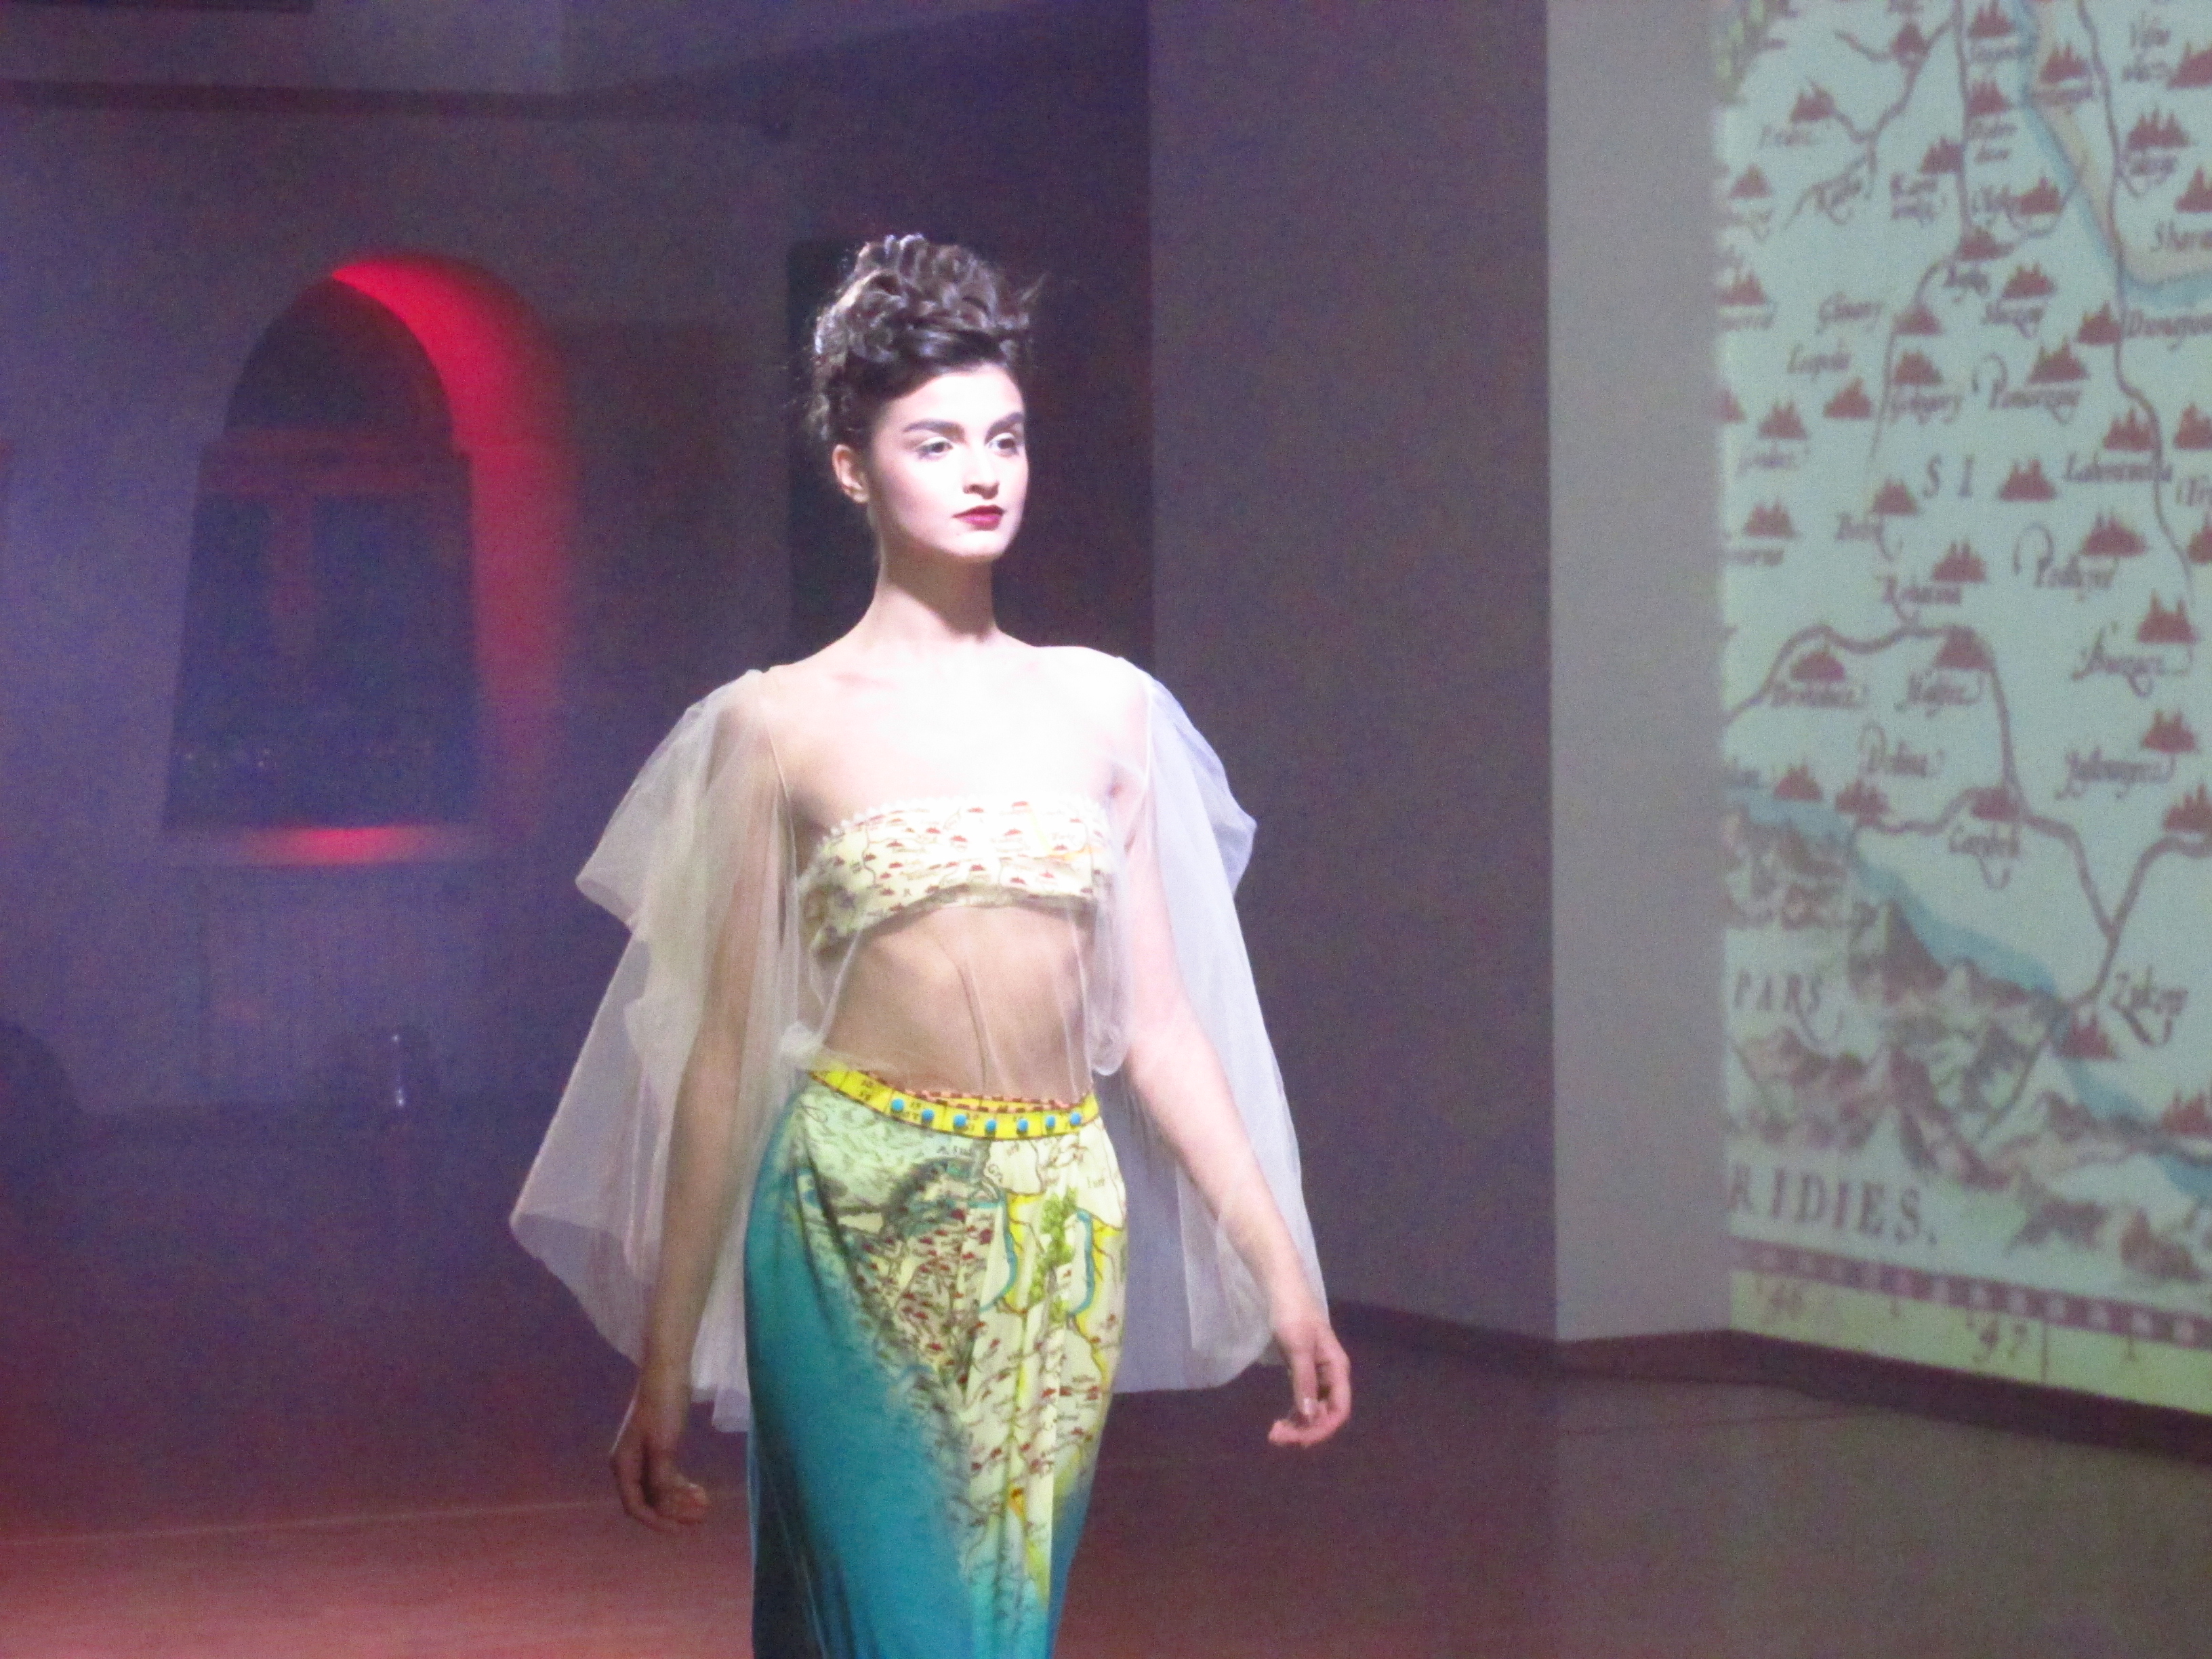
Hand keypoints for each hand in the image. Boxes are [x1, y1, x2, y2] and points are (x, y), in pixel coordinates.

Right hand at [610, 1369, 710, 1531]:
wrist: (668, 1372)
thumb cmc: (663, 1405)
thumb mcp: (663, 1444)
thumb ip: (660, 1478)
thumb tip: (661, 1505)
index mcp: (623, 1464)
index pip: (635, 1505)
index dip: (657, 1521)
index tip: (679, 1531)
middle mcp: (630, 1464)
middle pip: (650, 1500)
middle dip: (674, 1511)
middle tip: (702, 1515)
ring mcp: (644, 1457)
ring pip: (661, 1490)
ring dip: (681, 1500)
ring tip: (705, 1503)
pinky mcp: (659, 1449)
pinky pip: (667, 1477)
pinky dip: (682, 1486)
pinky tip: (699, 1490)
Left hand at [1266, 1295, 1351, 1448]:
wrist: (1281, 1289)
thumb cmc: (1292, 1313)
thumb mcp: (1297, 1347)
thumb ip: (1304, 1381)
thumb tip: (1309, 1416)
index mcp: (1337, 1369)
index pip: (1338, 1409)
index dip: (1322, 1428)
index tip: (1298, 1440)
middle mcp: (1331, 1375)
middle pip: (1326, 1413)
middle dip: (1306, 1429)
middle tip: (1277, 1437)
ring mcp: (1318, 1374)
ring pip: (1313, 1409)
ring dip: (1298, 1424)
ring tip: (1276, 1434)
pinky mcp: (1303, 1371)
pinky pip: (1303, 1400)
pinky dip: (1294, 1413)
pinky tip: (1281, 1422)